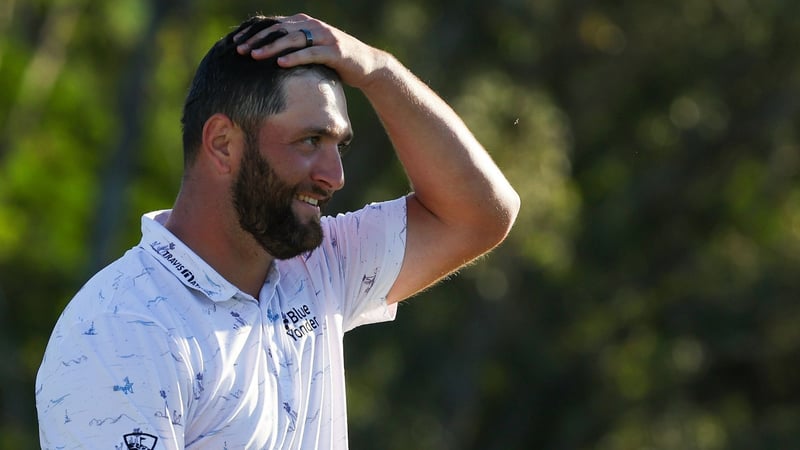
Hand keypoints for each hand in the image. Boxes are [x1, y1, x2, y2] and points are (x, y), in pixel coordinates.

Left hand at [234, 13, 385, 88]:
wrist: (366, 65)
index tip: (235, 43)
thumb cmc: (334, 61)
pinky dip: (295, 58)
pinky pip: (311, 53)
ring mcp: (324, 36)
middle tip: (239, 50)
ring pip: (292, 39)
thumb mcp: (311, 51)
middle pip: (279, 29)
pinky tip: (281, 64)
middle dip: (257, 40)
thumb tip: (266, 56)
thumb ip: (293, 48)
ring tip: (255, 56)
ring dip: (271, 47)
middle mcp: (312, 25)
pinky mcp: (334, 51)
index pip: (273, 25)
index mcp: (304, 23)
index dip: (253, 33)